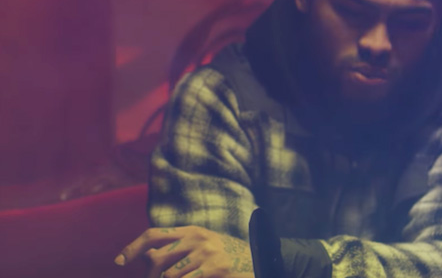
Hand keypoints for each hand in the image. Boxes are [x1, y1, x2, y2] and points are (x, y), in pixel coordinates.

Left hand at [115, 226, 254, 277]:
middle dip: (150, 277)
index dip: (133, 247)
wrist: (260, 259)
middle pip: (157, 260)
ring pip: (169, 276)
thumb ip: (177, 247)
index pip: (154, 234)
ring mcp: (207, 253)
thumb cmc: (226, 256)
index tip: (118, 261)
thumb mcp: (202, 246)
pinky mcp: (216, 268)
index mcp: (192, 230)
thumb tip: (145, 254)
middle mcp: (197, 238)